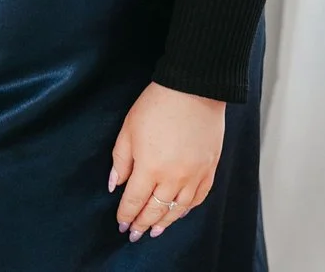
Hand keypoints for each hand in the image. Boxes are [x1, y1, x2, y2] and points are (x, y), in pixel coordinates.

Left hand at [107, 81, 224, 241]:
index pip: (134, 200)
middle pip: (155, 209)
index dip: (126, 214)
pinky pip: (198, 199)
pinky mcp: (209, 170)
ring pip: (177, 209)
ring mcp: (193, 176)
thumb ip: (121, 159)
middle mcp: (172, 178)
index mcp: (149, 167)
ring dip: (165, 222)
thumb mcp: (129, 128)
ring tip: (155, 231)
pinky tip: (179, 213)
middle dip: (143, 224)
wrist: (194, 89)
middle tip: (135, 234)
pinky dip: (186, 209)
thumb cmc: (157, 104)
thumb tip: (115, 185)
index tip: (121, 224)